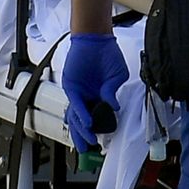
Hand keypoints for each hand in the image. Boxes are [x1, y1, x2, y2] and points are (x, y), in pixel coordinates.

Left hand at [61, 33, 127, 151]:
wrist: (96, 39)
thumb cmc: (108, 55)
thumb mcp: (118, 75)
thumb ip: (114, 92)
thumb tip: (113, 107)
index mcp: (98, 96)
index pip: (96, 118)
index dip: (98, 130)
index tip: (102, 142)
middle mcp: (87, 97)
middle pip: (83, 122)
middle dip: (84, 137)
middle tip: (89, 149)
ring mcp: (78, 93)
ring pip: (76, 116)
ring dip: (81, 130)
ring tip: (88, 141)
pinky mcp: (71, 86)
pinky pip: (75, 103)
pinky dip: (81, 113)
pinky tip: (87, 122)